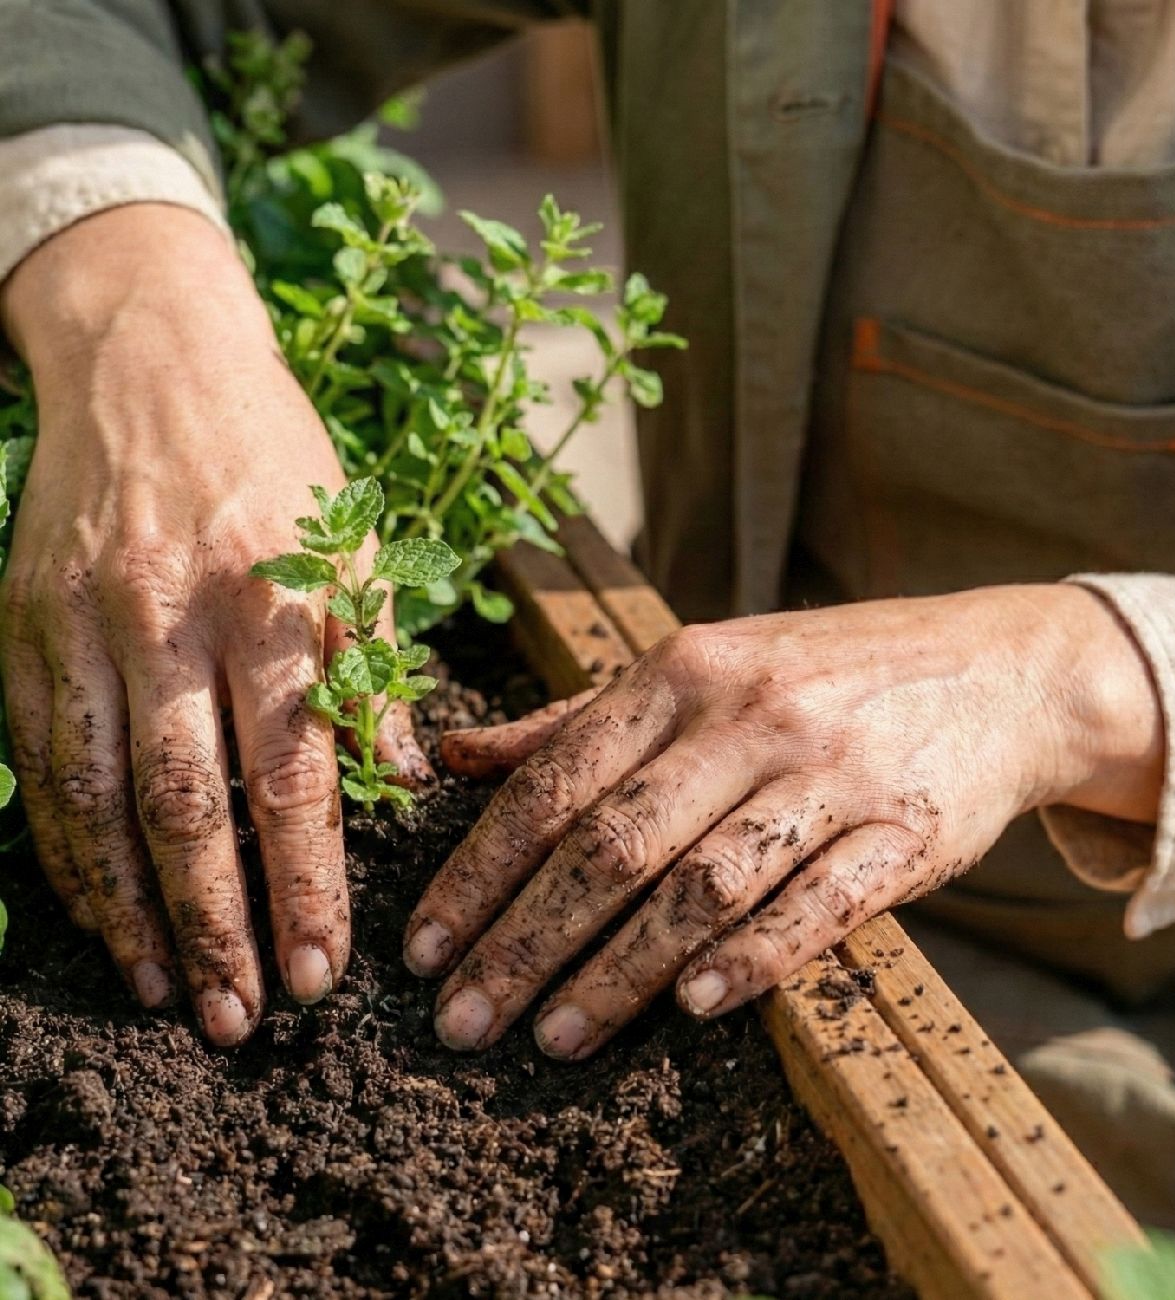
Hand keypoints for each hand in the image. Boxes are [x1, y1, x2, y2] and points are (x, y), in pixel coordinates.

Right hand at [0, 205, 423, 1045]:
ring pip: (97, 796)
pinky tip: (95, 911)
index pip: (294, 774)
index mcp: (273, 599)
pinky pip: (37, 759)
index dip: (308, 883)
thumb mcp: (356, 549)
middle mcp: (172, 616)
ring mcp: (84, 621)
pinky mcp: (22, 623)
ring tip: (163, 993)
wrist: (152, 355)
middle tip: (243, 1017)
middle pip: (189, 804)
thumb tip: (402, 783)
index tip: (325, 969)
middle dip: (217, 923)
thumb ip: (372, 668)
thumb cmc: (279, 463)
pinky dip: (64, 849)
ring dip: (130, 909)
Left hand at [405, 585, 1163, 1057]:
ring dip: (620, 971)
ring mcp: (833, 772)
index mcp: (683, 670)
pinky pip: (818, 905)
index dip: (482, 870)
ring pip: (703, 885)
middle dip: (526, 940)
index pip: (557, 779)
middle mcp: (750, 716)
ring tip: (553, 1037)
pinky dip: (751, 960)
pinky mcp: (908, 830)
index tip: (426, 949)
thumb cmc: (820, 675)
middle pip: (614, 844)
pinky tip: (691, 1009)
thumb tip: (452, 758)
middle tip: (463, 1023)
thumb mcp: (698, 666)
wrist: (995, 668)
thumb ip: (576, 718)